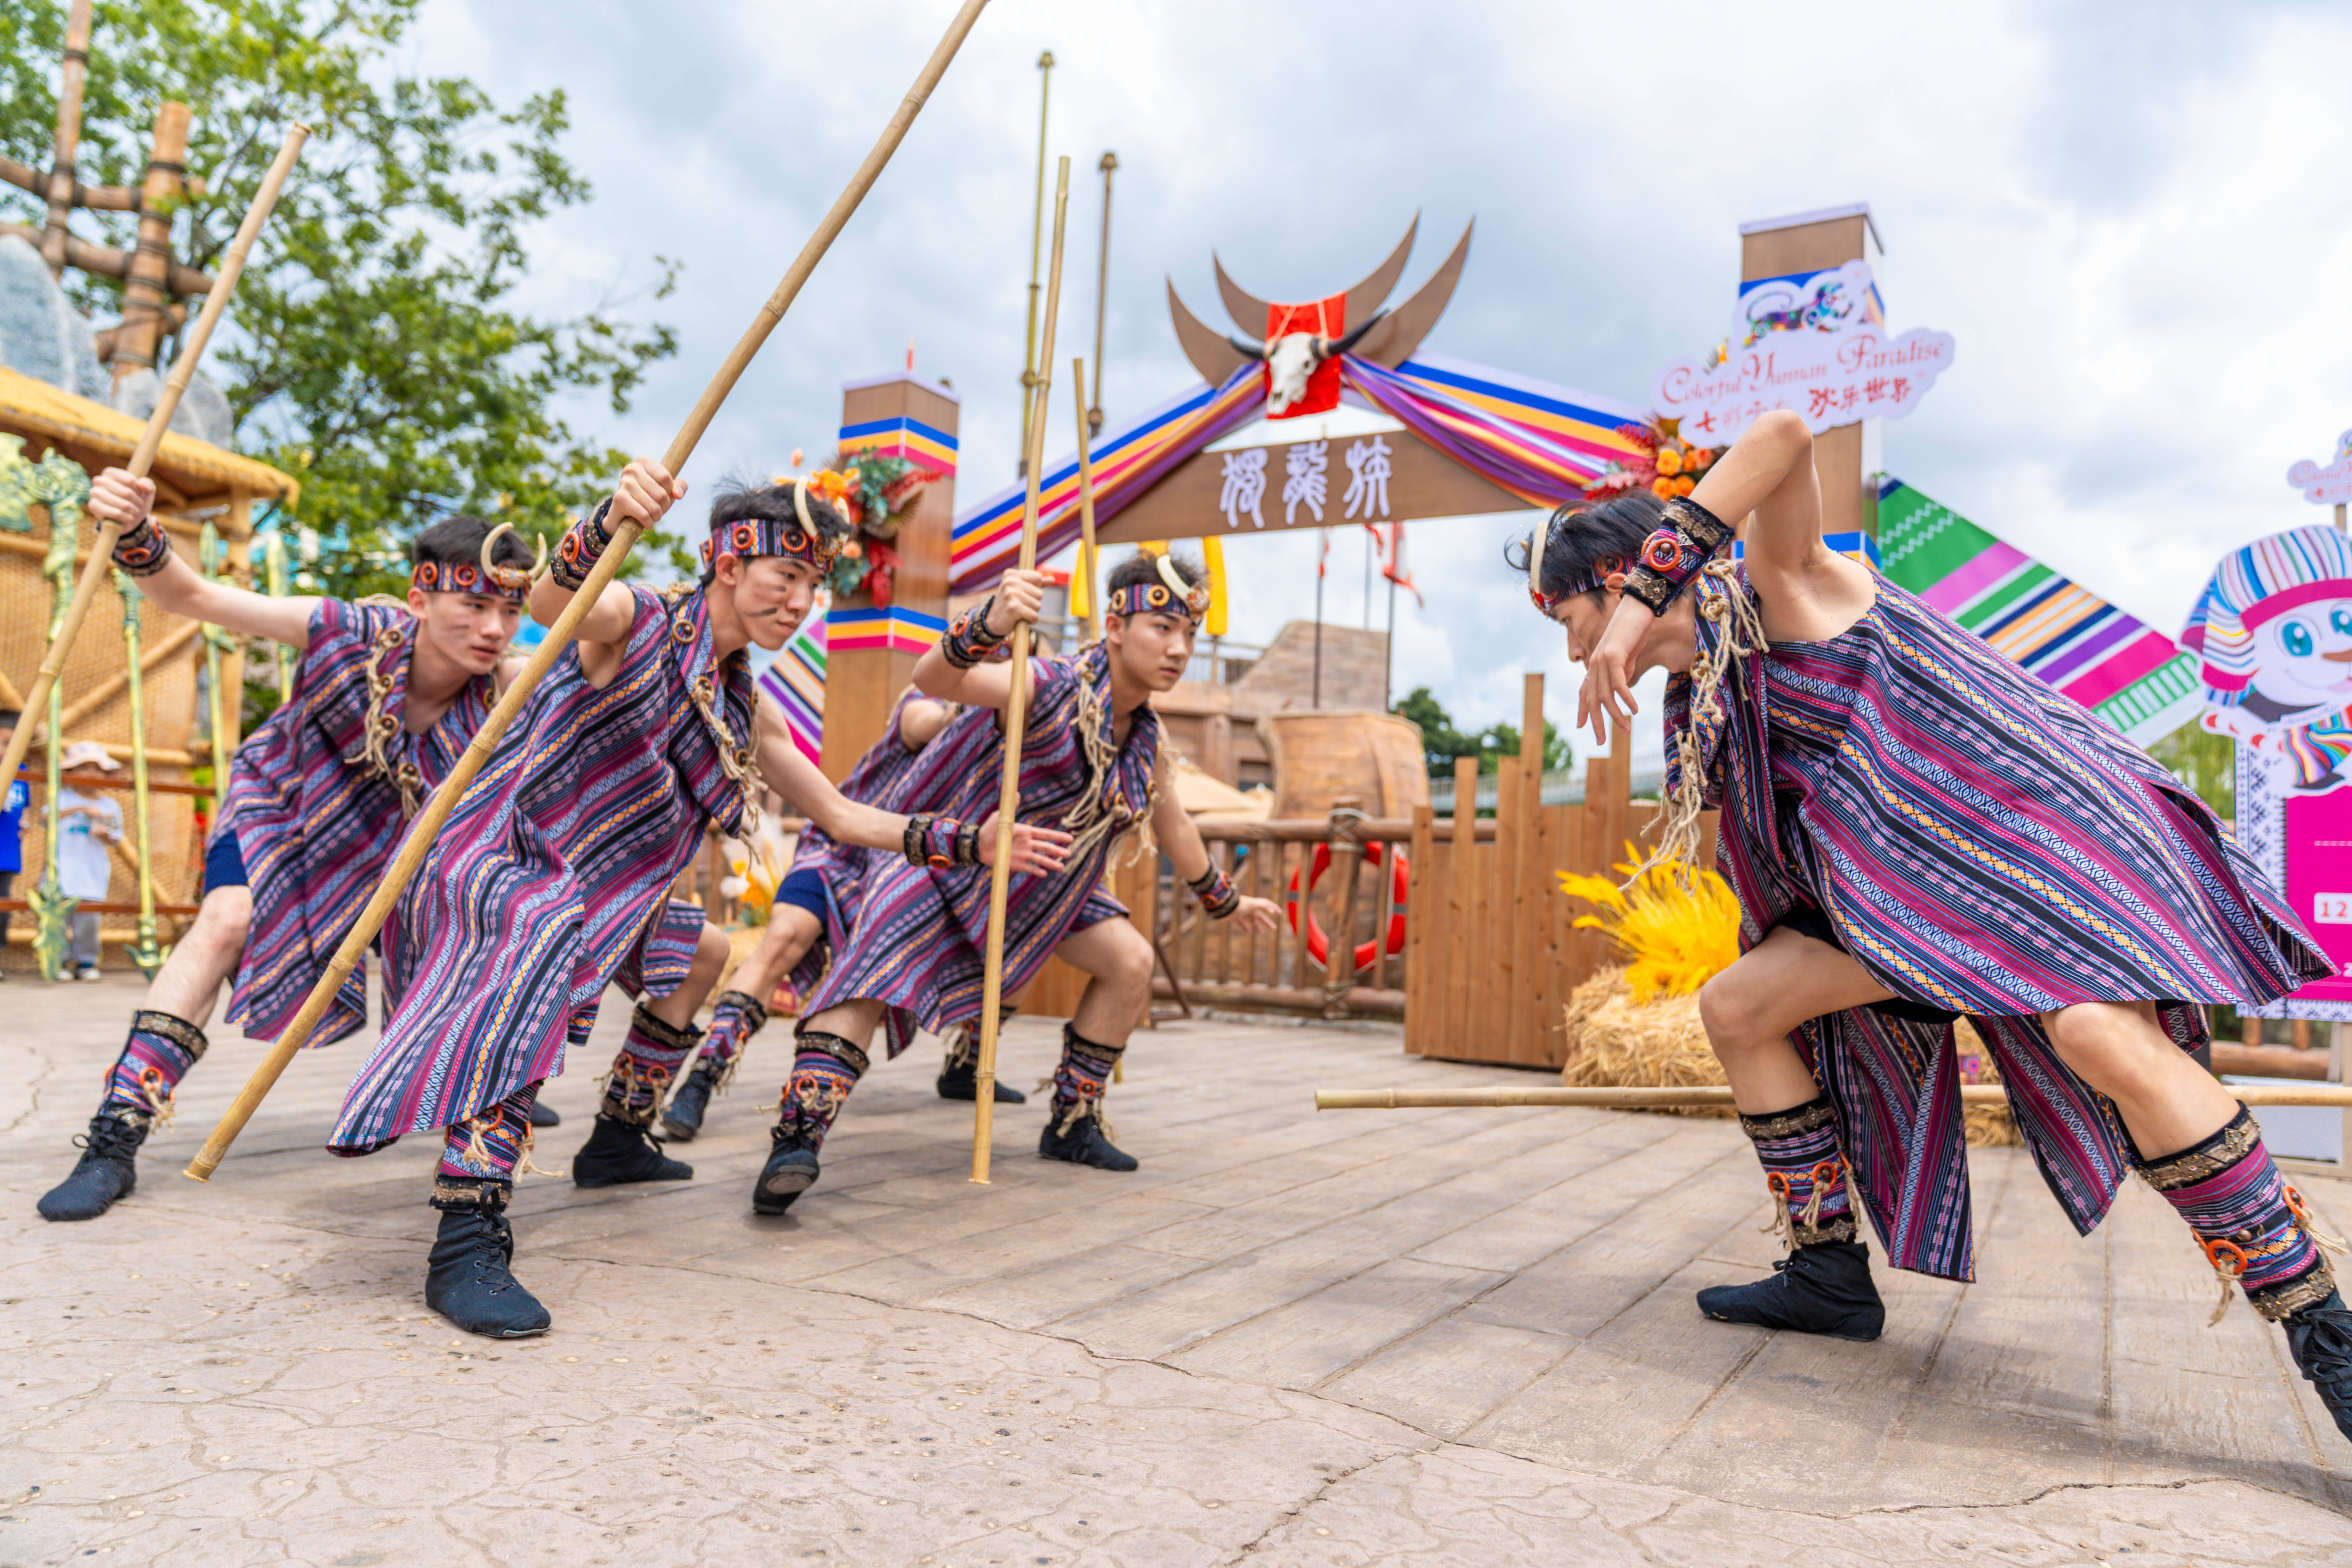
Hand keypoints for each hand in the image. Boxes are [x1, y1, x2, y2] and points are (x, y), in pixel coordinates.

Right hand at [88, 468, 155, 531]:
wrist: (128, 517)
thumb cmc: (136, 500)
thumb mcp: (146, 491)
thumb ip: (148, 484)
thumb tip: (140, 484)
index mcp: (110, 473)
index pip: (130, 480)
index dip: (139, 490)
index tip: (140, 494)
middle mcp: (99, 480)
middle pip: (127, 493)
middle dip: (137, 501)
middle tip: (139, 505)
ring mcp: (94, 493)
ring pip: (122, 504)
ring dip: (133, 510)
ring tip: (135, 511)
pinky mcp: (93, 506)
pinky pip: (116, 513)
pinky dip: (127, 517)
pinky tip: (129, 517)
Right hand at [609, 458, 685, 530]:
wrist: (624, 513)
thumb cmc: (649, 497)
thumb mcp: (666, 489)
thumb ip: (679, 486)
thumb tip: (678, 494)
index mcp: (643, 461)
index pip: (666, 478)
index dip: (670, 492)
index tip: (664, 495)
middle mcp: (632, 469)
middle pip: (661, 494)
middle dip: (664, 506)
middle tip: (658, 509)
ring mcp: (624, 483)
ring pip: (653, 506)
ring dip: (656, 516)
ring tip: (651, 515)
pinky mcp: (619, 499)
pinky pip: (644, 515)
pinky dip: (648, 523)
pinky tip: (646, 522)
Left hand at [977, 811, 1072, 875]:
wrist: (978, 846)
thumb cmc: (989, 830)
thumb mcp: (1000, 817)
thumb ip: (1010, 808)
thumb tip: (1016, 792)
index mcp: (1025, 832)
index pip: (1045, 834)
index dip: (1058, 836)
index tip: (1070, 838)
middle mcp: (1027, 844)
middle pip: (1046, 848)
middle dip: (1057, 850)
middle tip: (1069, 853)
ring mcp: (1023, 855)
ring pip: (1040, 859)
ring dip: (1050, 863)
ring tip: (1061, 867)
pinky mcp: (1017, 864)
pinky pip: (1029, 868)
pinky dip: (1036, 871)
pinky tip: (1044, 873)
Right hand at [986, 569, 1046, 636]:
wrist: (993, 621)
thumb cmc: (1009, 603)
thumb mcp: (1020, 590)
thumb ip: (1036, 584)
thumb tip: (1052, 579)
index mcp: (1011, 574)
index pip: (1038, 578)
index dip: (1035, 589)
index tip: (1024, 594)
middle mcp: (1010, 582)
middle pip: (1039, 593)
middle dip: (1033, 602)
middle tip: (1020, 605)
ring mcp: (1011, 595)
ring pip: (1038, 605)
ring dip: (1031, 612)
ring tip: (1020, 612)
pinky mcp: (1013, 608)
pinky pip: (1034, 616)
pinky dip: (1031, 620)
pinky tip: (1021, 619)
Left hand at [1230, 894, 1279, 933]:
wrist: (1223, 906)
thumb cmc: (1239, 904)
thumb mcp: (1252, 904)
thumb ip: (1263, 906)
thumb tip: (1273, 910)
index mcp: (1255, 905)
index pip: (1267, 905)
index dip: (1274, 908)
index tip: (1280, 913)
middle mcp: (1249, 909)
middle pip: (1261, 916)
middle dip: (1267, 922)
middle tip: (1274, 928)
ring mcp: (1242, 913)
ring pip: (1252, 921)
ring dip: (1257, 926)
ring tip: (1261, 933)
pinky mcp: (1234, 917)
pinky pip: (1241, 923)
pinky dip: (1245, 927)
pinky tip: (1248, 932)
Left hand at [1575, 594, 1647, 747]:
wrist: (1638, 607)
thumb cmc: (1634, 631)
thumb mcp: (1627, 657)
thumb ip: (1622, 673)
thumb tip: (1621, 691)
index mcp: (1595, 665)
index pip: (1584, 691)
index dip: (1582, 710)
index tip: (1581, 727)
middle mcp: (1594, 664)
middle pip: (1592, 700)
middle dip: (1596, 723)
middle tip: (1600, 742)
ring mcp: (1601, 659)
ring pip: (1604, 695)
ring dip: (1615, 715)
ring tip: (1625, 730)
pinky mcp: (1613, 655)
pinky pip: (1618, 683)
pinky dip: (1626, 698)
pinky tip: (1634, 710)